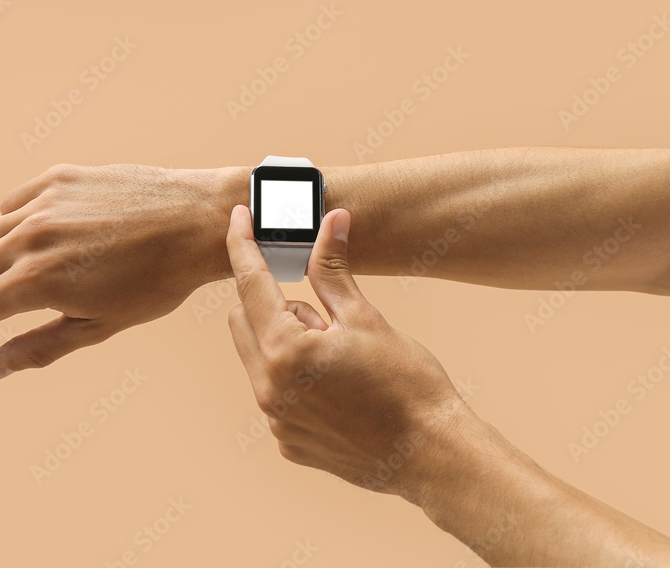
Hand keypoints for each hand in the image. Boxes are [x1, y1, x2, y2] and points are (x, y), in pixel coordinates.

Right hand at [0, 163, 235, 380]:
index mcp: (38, 281)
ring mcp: (44, 202)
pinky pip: (13, 203)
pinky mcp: (59, 177)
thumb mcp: (100, 325)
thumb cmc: (158, 282)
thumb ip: (38, 347)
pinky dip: (16, 224)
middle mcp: (31, 237)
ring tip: (27, 274)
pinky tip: (44, 237)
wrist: (199, 222)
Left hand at [225, 204, 468, 497]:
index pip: (250, 283)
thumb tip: (331, 222)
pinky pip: (275, 394)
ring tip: (338, 356)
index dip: (243, 244)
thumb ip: (333, 269)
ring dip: (285, 342)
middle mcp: (269, 390)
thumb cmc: (407, 384)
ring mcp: (277, 421)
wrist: (431, 453)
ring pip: (258, 358)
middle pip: (242, 321)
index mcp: (286, 351)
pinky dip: (294, 379)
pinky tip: (337, 388)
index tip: (238, 218)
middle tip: (323, 313)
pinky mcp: (287, 441)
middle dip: (270, 302)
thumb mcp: (366, 317)